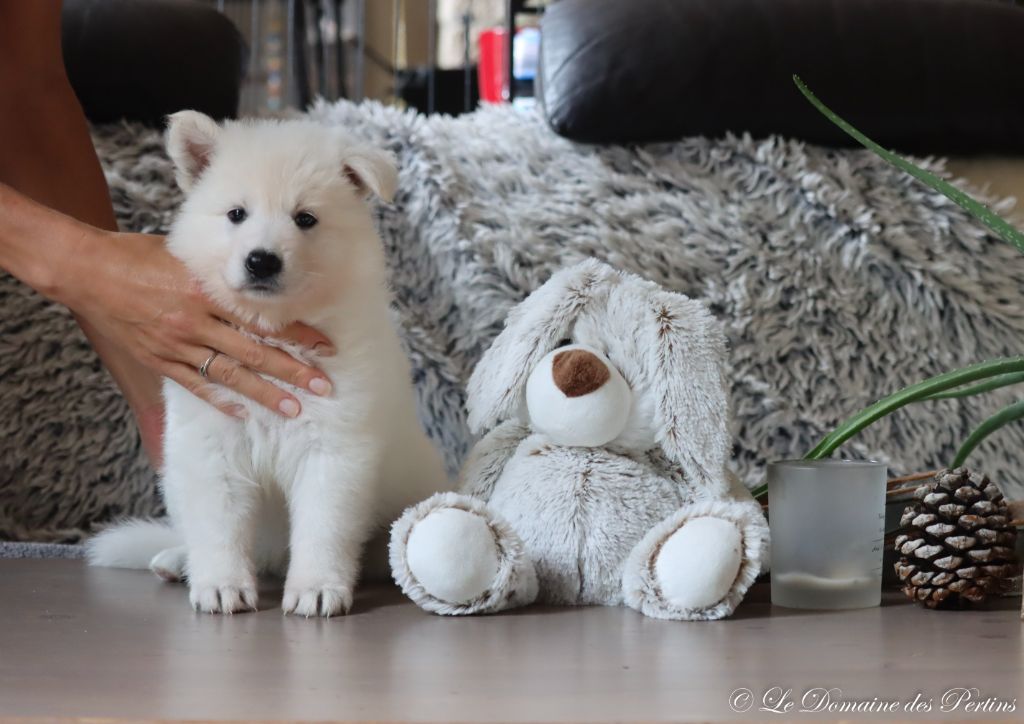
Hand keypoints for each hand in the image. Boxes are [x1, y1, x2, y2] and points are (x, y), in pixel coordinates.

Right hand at [53, 229, 333, 418]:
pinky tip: (243, 414)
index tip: (325, 347)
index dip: (297, 334)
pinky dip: (219, 400)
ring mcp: (176, 344)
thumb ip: (220, 275)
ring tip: (294, 409)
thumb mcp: (187, 256)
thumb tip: (260, 282)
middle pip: (254, 352)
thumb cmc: (138, 255)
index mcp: (206, 292)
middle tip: (323, 388)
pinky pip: (195, 384)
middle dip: (293, 372)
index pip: (262, 319)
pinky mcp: (158, 359)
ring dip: (265, 394)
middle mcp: (195, 321)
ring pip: (230, 374)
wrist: (87, 271)